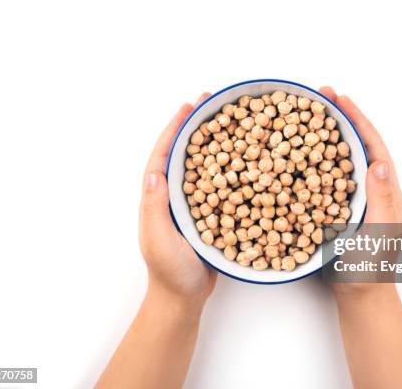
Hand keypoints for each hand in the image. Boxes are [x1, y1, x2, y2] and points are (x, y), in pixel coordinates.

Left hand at [140, 93, 216, 304]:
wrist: (183, 297)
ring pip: (204, 165)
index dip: (175, 129)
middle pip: (185, 153)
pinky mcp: (210, 213)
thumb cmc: (169, 271)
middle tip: (211, 103)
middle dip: (196, 126)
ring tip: (230, 120)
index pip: (164, 155)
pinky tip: (246, 157)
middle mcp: (174, 195)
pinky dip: (231, 167)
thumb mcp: (159, 239)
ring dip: (214, 141)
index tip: (187, 107)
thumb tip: (155, 173)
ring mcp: (192, 203)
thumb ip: (155, 208)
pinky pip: (221, 184)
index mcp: (158, 197)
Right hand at [319, 87, 401, 296]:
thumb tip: (378, 164)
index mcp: (383, 188)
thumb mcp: (382, 234)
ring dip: (321, 133)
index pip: (371, 144)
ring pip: (335, 156)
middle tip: (318, 95)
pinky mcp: (333, 206)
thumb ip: (383, 201)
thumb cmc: (372, 268)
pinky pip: (321, 176)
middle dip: (337, 116)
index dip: (356, 118)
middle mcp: (367, 187)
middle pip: (353, 143)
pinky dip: (308, 158)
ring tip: (302, 114)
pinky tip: (291, 152)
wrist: (360, 293)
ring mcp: (349, 196)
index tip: (339, 97)